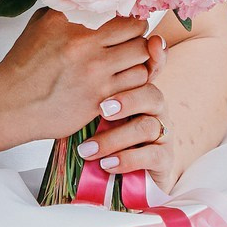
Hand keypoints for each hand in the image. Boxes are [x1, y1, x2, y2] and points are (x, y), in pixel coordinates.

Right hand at [0, 7, 159, 145]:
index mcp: (78, 30)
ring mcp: (97, 80)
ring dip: (139, 66)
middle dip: (140, 42)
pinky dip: (132, 88)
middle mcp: (90, 52)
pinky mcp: (99, 103)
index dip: (133, 23)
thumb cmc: (23, 65)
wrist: (10, 102)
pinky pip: (133, 92)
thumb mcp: (41, 24)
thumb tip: (89, 1)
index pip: (127, 20)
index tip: (130, 27)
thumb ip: (69, 10)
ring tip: (129, 66)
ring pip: (142, 67)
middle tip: (133, 46)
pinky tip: (122, 85)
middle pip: (140, 41)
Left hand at [77, 30, 174, 182]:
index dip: (153, 57)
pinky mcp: (165, 158)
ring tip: (87, 150)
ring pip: (147, 126)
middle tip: (102, 109)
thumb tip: (61, 79)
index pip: (147, 71)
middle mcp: (155, 109)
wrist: (124, 176)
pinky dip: (127, 159)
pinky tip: (106, 164)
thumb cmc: (106, 139)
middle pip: (151, 95)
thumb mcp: (93, 116)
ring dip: (114, 138)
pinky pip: (152, 155)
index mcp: (139, 91)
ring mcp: (163, 133)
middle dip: (128, 100)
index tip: (144, 50)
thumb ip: (88, 97)